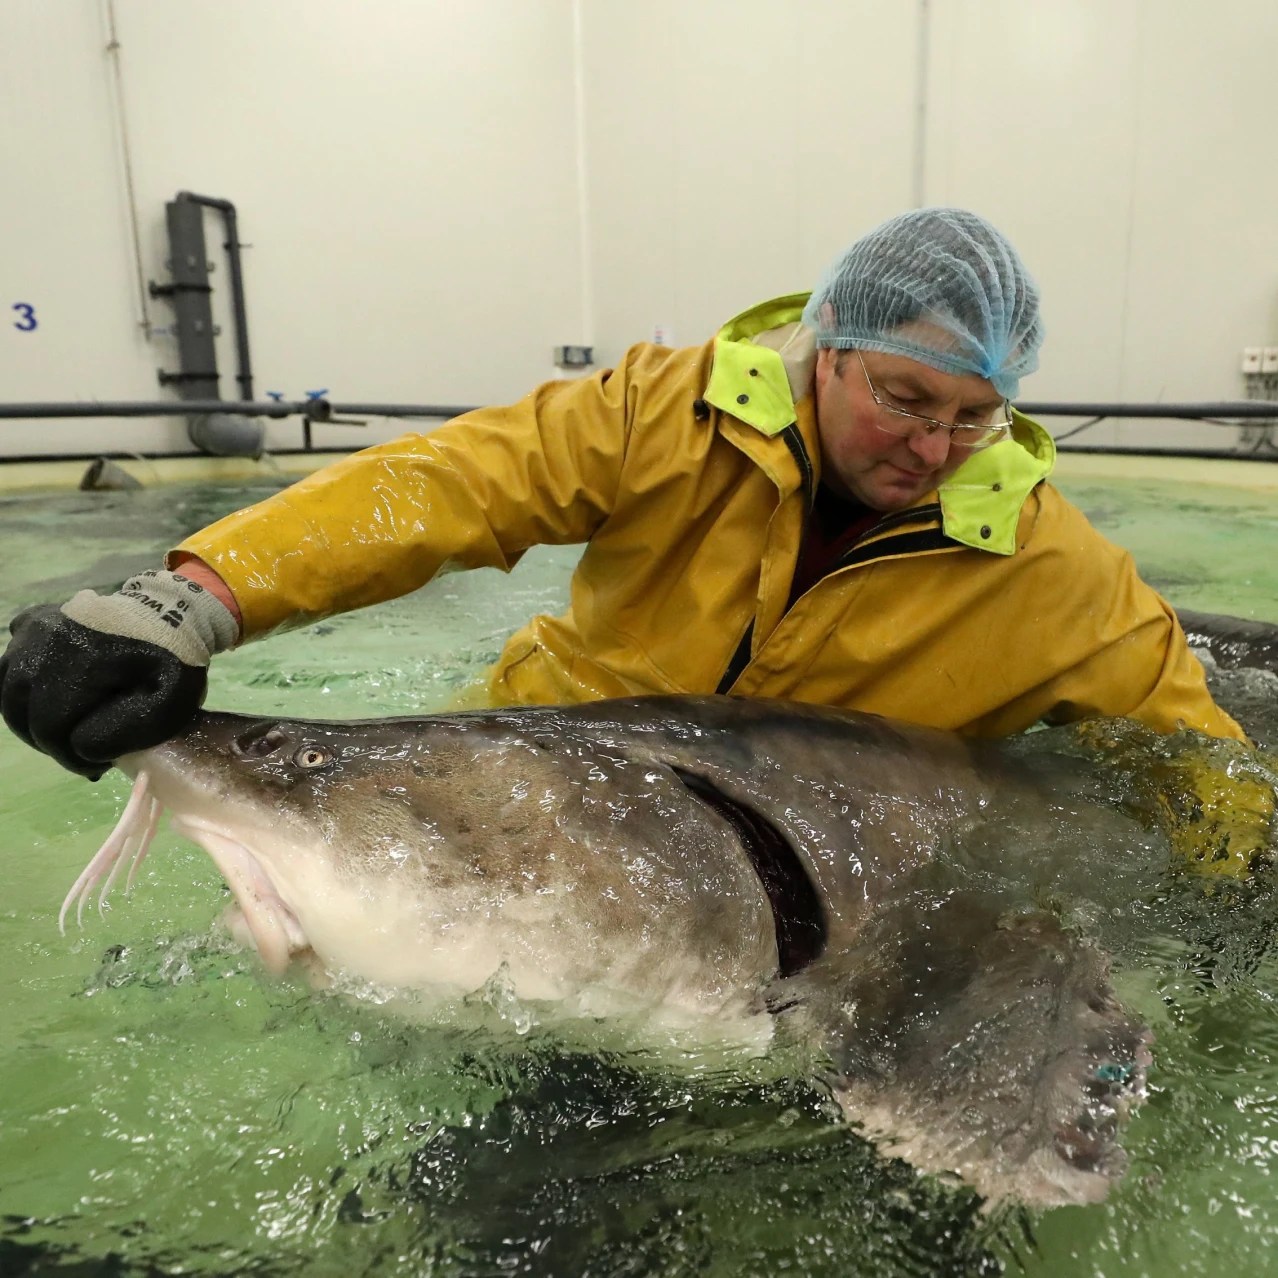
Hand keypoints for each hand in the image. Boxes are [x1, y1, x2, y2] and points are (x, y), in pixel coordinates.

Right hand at [0, 570, 238, 778]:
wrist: (172, 613)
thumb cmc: (174, 662)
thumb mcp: (170, 703)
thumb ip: (127, 731)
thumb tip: (82, 746)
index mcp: (80, 659)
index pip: (49, 727)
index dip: (70, 756)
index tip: (98, 765)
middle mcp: (46, 640)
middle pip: (22, 711)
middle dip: (51, 741)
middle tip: (83, 752)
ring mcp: (34, 629)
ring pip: (10, 692)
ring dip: (32, 720)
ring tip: (68, 731)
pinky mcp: (30, 623)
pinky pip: (10, 667)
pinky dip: (24, 691)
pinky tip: (53, 700)